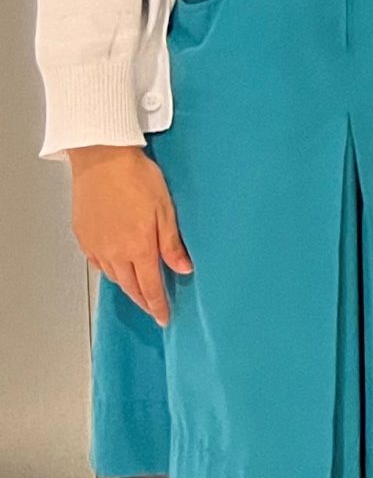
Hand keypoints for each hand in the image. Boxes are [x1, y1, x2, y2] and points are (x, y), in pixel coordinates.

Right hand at [69, 147, 190, 325]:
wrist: (103, 160)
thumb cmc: (137, 178)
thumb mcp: (166, 210)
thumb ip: (172, 244)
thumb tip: (183, 269)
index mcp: (138, 247)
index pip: (150, 286)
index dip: (157, 304)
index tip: (164, 317)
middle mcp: (114, 252)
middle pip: (130, 286)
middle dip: (143, 301)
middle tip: (152, 310)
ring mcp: (96, 245)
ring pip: (113, 276)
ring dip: (127, 286)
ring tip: (138, 291)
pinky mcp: (84, 236)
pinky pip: (98, 262)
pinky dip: (110, 270)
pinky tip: (116, 268)